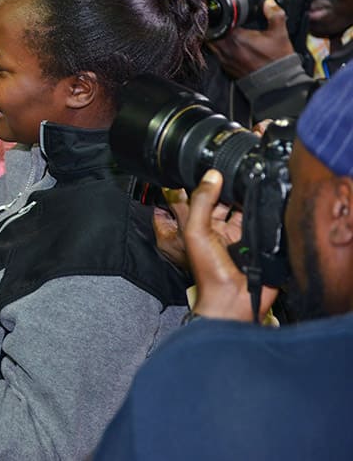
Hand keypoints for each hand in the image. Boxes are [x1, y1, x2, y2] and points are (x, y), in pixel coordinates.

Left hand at [183, 170, 277, 320]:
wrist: (234, 298)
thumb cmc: (208, 272)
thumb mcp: (196, 232)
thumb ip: (201, 202)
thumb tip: (211, 175)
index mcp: (198, 224)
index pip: (198, 196)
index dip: (200, 180)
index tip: (207, 161)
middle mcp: (217, 226)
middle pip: (222, 197)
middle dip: (227, 184)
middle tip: (235, 165)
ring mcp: (238, 232)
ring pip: (242, 205)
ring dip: (246, 194)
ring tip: (250, 177)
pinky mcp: (256, 238)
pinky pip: (260, 218)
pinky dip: (263, 208)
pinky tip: (265, 196)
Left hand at [209, 0, 293, 78]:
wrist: (276, 82)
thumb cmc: (277, 59)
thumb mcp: (280, 33)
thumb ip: (275, 14)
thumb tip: (269, 2)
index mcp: (237, 38)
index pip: (218, 23)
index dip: (217, 16)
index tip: (221, 12)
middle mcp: (226, 49)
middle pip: (211, 33)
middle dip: (214, 26)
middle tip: (221, 20)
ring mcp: (224, 60)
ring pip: (211, 44)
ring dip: (215, 37)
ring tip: (223, 31)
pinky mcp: (226, 68)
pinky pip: (216, 54)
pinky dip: (219, 48)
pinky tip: (228, 45)